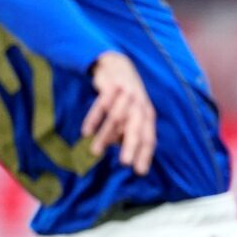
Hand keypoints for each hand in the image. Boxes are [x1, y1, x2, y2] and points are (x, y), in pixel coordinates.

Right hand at [84, 52, 155, 175]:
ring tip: (95, 152)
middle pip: (137, 128)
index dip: (145, 154)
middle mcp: (139, 105)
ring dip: (105, 136)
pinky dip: (94, 119)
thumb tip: (123, 152)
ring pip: (116, 119)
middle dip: (131, 146)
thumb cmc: (124, 96)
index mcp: (147, 114)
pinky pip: (102, 105)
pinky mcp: (112, 86)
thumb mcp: (131, 112)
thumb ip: (128, 132)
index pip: (149, 137)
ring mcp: (126, 94)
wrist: (115, 64)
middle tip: (124, 163)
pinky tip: (87, 132)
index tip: (139, 172)